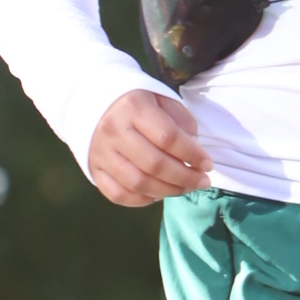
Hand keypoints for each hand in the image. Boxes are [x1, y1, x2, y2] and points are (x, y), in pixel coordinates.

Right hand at [86, 87, 211, 205]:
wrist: (91, 101)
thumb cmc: (136, 103)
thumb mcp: (161, 98)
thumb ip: (181, 121)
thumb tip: (194, 151)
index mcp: (133, 108)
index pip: (168, 137)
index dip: (192, 154)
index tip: (208, 164)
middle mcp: (113, 131)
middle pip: (154, 164)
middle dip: (185, 178)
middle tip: (202, 182)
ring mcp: (100, 153)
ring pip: (138, 184)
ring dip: (168, 191)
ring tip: (185, 188)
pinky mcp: (94, 170)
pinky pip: (119, 195)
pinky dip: (143, 200)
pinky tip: (159, 194)